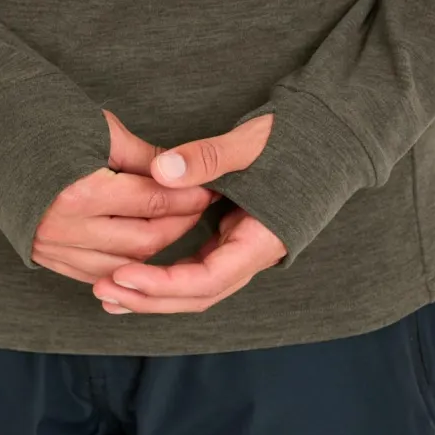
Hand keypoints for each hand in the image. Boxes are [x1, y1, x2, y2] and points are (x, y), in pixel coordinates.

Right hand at [32, 111, 218, 283]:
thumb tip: (183, 175)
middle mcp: (64, 228)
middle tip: (200, 207)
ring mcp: (51, 247)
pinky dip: (124, 263)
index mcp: (79, 193)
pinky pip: (96, 273)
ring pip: (124, 264)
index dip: (189, 198)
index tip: (211, 189)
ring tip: (177, 225)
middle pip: (145, 241)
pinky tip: (144, 249)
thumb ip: (144, 159)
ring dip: (156, 250)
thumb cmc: (41, 118)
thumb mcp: (99, 130)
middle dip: (180, 225)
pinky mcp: (43, 255)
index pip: (154, 204)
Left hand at [91, 115, 286, 312]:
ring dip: (153, 294)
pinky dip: (164, 275)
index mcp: (263, 240)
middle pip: (197, 296)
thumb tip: (161, 170)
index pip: (208, 280)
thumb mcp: (254, 142)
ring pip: (194, 288)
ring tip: (108, 293)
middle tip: (103, 292)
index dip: (164, 284)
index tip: (123, 274)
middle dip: (150, 299)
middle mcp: (253, 255)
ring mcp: (241, 250)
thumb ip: (210, 157)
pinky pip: (194, 269)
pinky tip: (131, 274)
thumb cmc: (299, 137)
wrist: (332, 135)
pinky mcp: (231, 240)